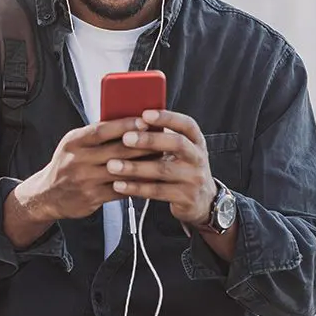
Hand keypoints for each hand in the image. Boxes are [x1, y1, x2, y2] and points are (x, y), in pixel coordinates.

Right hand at [12, 118, 153, 224]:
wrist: (46, 195)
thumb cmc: (66, 165)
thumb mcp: (74, 144)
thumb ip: (96, 135)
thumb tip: (128, 121)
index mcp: (74, 141)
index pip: (102, 130)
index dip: (125, 125)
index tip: (144, 121)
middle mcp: (77, 160)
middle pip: (116, 150)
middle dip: (142, 144)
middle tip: (162, 139)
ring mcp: (85, 180)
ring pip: (121, 171)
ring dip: (144, 165)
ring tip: (161, 159)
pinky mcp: (92, 198)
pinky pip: (121, 190)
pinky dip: (137, 184)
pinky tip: (150, 179)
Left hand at [105, 110, 216, 226]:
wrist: (202, 200)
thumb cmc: (182, 168)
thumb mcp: (180, 151)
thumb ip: (162, 138)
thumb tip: (130, 122)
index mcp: (196, 141)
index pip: (186, 124)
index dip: (167, 117)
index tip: (145, 114)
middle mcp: (198, 158)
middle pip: (177, 144)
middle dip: (149, 140)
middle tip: (125, 138)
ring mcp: (194, 179)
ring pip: (163, 170)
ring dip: (135, 167)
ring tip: (112, 165)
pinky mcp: (185, 198)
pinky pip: (157, 191)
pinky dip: (135, 188)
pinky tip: (118, 185)